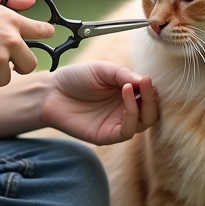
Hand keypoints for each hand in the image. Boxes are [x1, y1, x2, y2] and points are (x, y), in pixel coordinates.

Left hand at [39, 61, 158, 144]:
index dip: (152, 88)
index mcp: (127, 94)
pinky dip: (131, 115)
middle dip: (152, 98)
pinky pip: (127, 131)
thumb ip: (123, 74)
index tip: (148, 77)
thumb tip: (145, 81)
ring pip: (144, 122)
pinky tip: (125, 94)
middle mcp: (125, 110)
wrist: (52, 91)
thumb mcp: (102, 69)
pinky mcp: (107, 135)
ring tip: (133, 86)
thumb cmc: (77, 78)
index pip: (150, 96)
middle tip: (146, 83)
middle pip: (151, 111)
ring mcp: (117, 123)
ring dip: (145, 105)